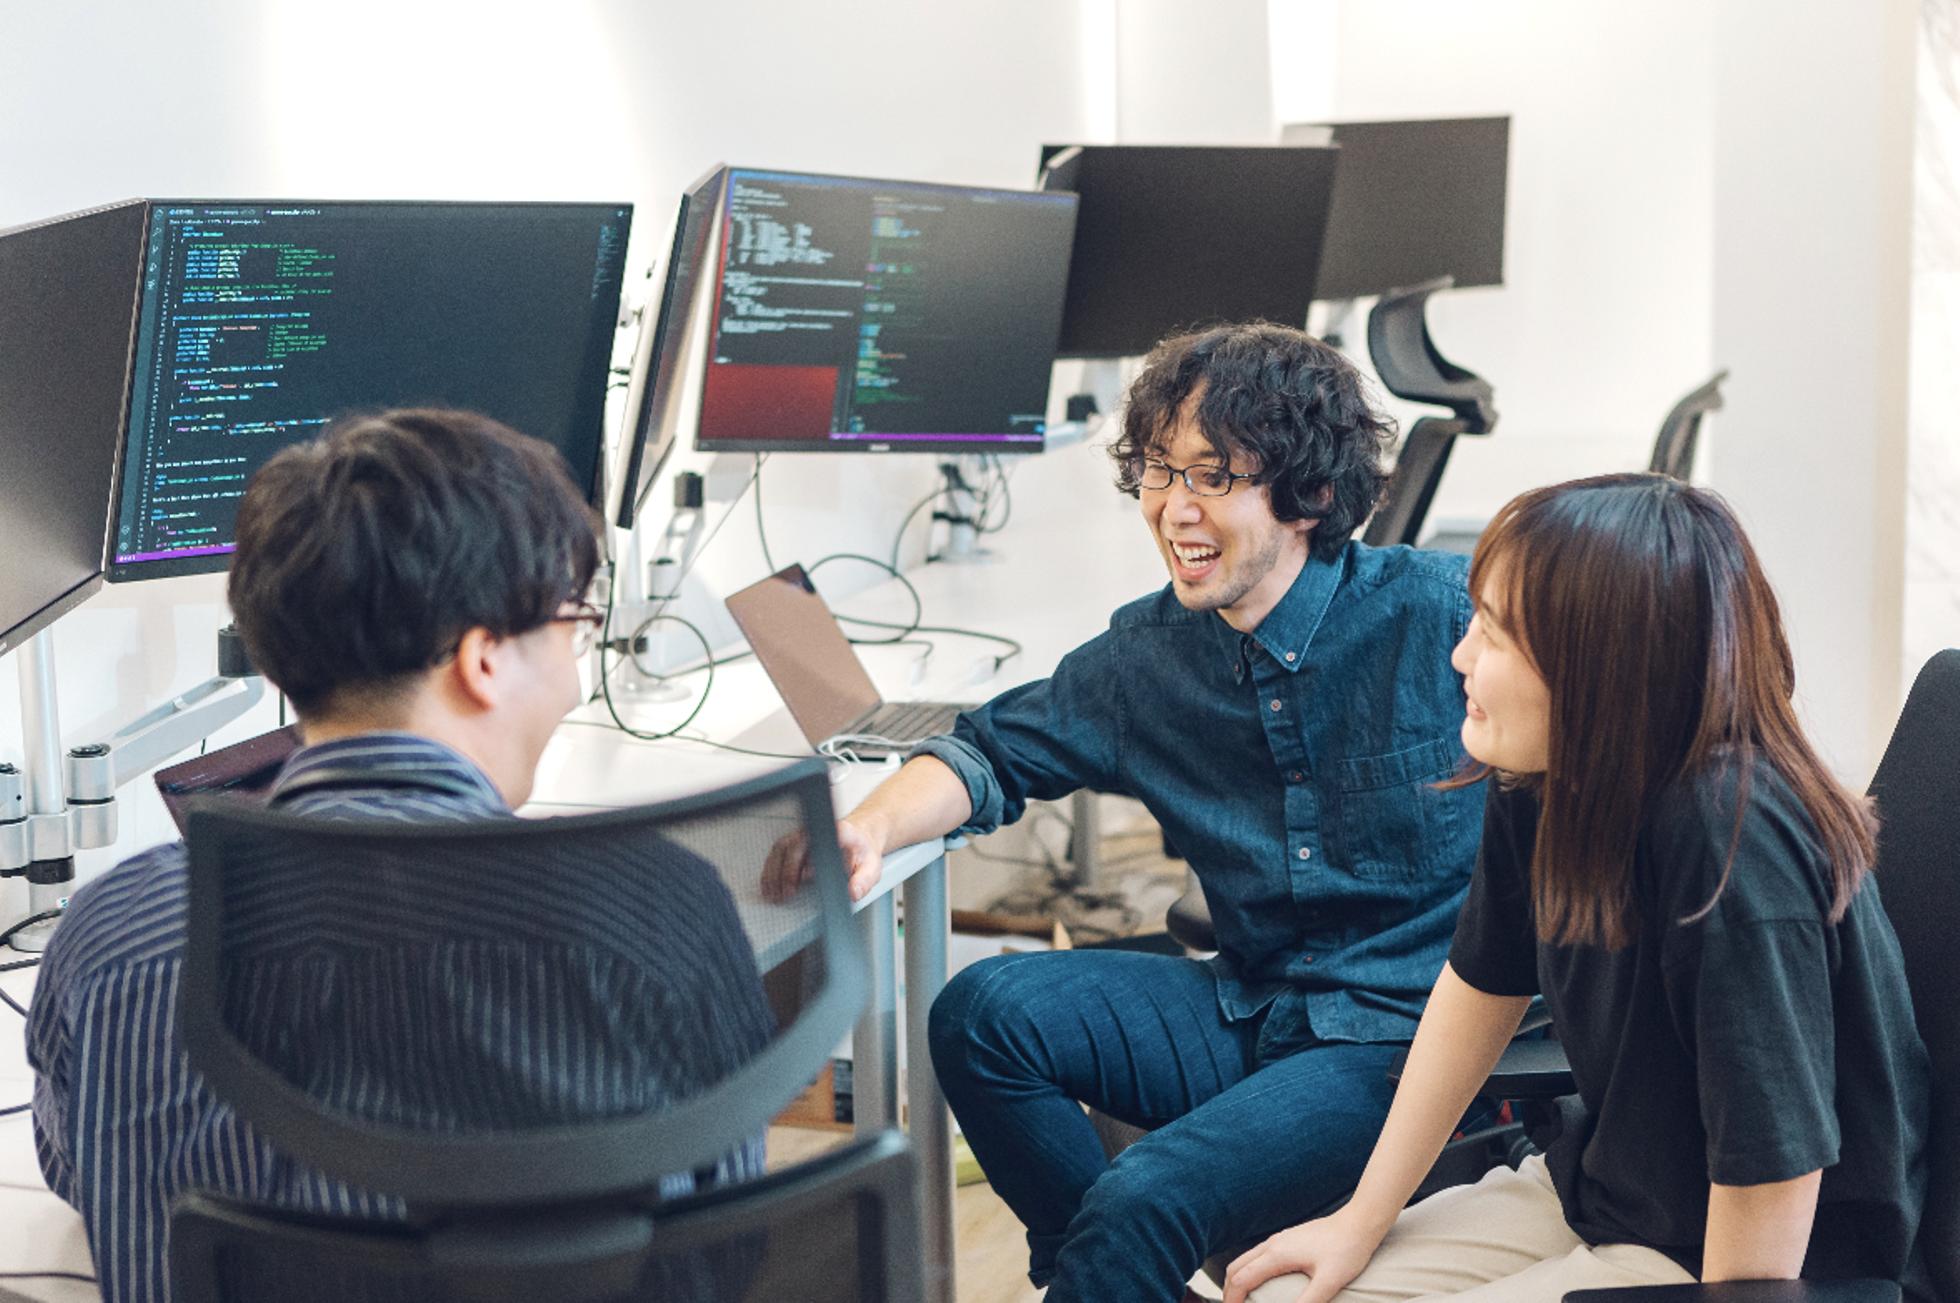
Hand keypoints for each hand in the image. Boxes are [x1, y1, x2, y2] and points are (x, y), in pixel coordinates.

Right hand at [759, 818, 885, 903]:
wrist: (858, 838)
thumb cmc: (862, 852)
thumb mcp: (871, 868)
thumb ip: (863, 881)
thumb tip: (853, 893)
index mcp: (838, 832)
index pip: (820, 841)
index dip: (810, 859)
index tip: (805, 877)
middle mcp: (815, 830)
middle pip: (794, 846)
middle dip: (788, 871)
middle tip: (787, 893)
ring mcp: (801, 835)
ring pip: (780, 850)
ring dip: (774, 872)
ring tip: (774, 894)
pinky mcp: (791, 843)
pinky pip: (775, 854)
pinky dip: (769, 871)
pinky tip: (768, 887)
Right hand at [1222, 1211, 1382, 1302]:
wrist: (1359, 1223)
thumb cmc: (1347, 1250)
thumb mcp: (1328, 1283)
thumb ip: (1307, 1302)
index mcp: (1277, 1254)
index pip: (1241, 1280)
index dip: (1232, 1300)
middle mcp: (1273, 1244)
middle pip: (1236, 1267)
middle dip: (1228, 1291)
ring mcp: (1279, 1239)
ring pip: (1245, 1259)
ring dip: (1237, 1279)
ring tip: (1240, 1299)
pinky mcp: (1287, 1238)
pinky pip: (1257, 1255)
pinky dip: (1248, 1270)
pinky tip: (1260, 1281)